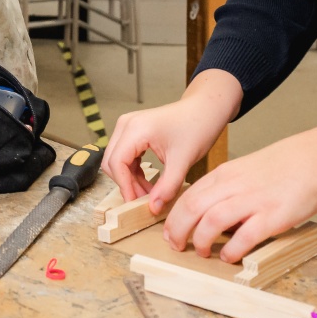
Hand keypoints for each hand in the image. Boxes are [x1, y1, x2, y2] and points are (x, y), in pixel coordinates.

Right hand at [99, 69, 241, 207]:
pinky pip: (124, 156)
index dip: (124, 186)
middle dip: (126, 184)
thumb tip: (153, 208)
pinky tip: (148, 183)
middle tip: (144, 202)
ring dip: (129, 179)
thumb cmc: (196, 127)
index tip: (136, 204)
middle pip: (111, 162)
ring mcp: (128, 126)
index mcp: (135, 128)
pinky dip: (133, 172)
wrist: (204, 110)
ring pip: (117, 160)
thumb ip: (167, 186)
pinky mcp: (133, 131)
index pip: (117, 163)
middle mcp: (126, 125)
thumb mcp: (183, 161)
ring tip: (149, 194)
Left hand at [160, 133, 316, 265]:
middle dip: (178, 230)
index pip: (188, 196)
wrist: (315, 160)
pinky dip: (231, 249)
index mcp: (225, 175)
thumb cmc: (283, 167)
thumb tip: (212, 213)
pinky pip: (244, 236)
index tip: (170, 232)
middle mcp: (233, 186)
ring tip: (202, 252)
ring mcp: (251, 201)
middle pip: (191, 208)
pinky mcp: (271, 216)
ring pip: (211, 221)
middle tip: (176, 246)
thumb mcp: (245, 170)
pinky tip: (229, 256)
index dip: (174, 217)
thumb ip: (227, 188)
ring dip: (201, 241)